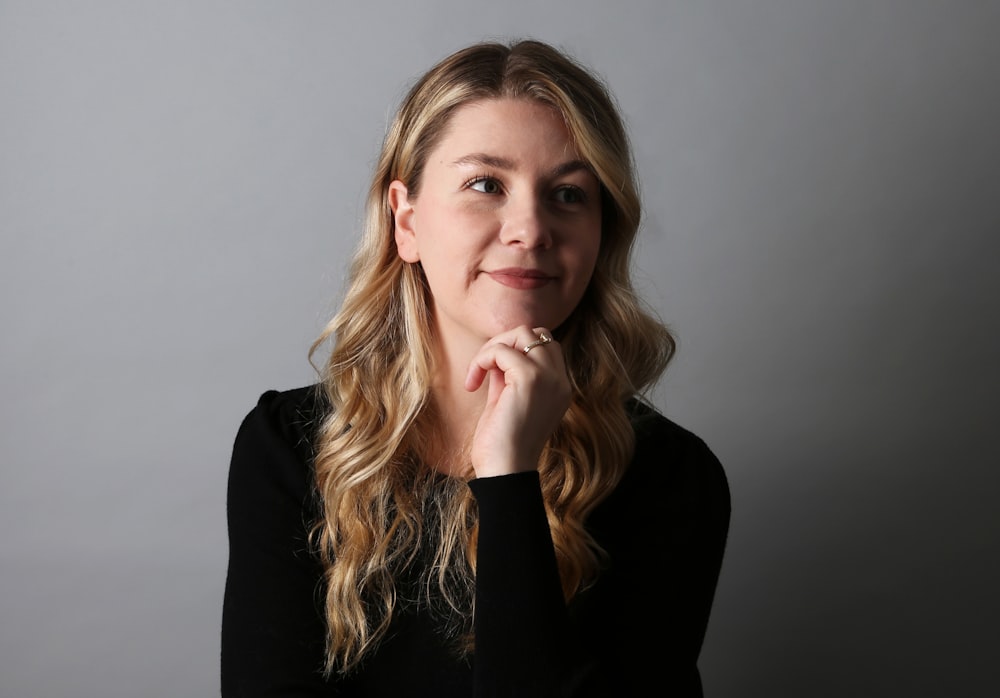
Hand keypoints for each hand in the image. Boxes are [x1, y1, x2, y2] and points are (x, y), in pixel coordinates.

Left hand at [464, 326, 571, 477]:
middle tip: (483, 369)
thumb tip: (496, 354)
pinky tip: (472, 384)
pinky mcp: (529, 379)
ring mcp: (548, 378)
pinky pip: (502, 350)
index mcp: (560, 388)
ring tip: (477, 375)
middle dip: (504, 342)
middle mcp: (560, 380)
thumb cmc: (502, 445)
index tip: (492, 374)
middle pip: (536, 333)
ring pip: (522, 333)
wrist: (505, 471)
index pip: (545, 345)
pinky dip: (482, 360)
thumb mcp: (507, 402)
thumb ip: (507, 377)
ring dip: (493, 348)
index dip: (515, 349)